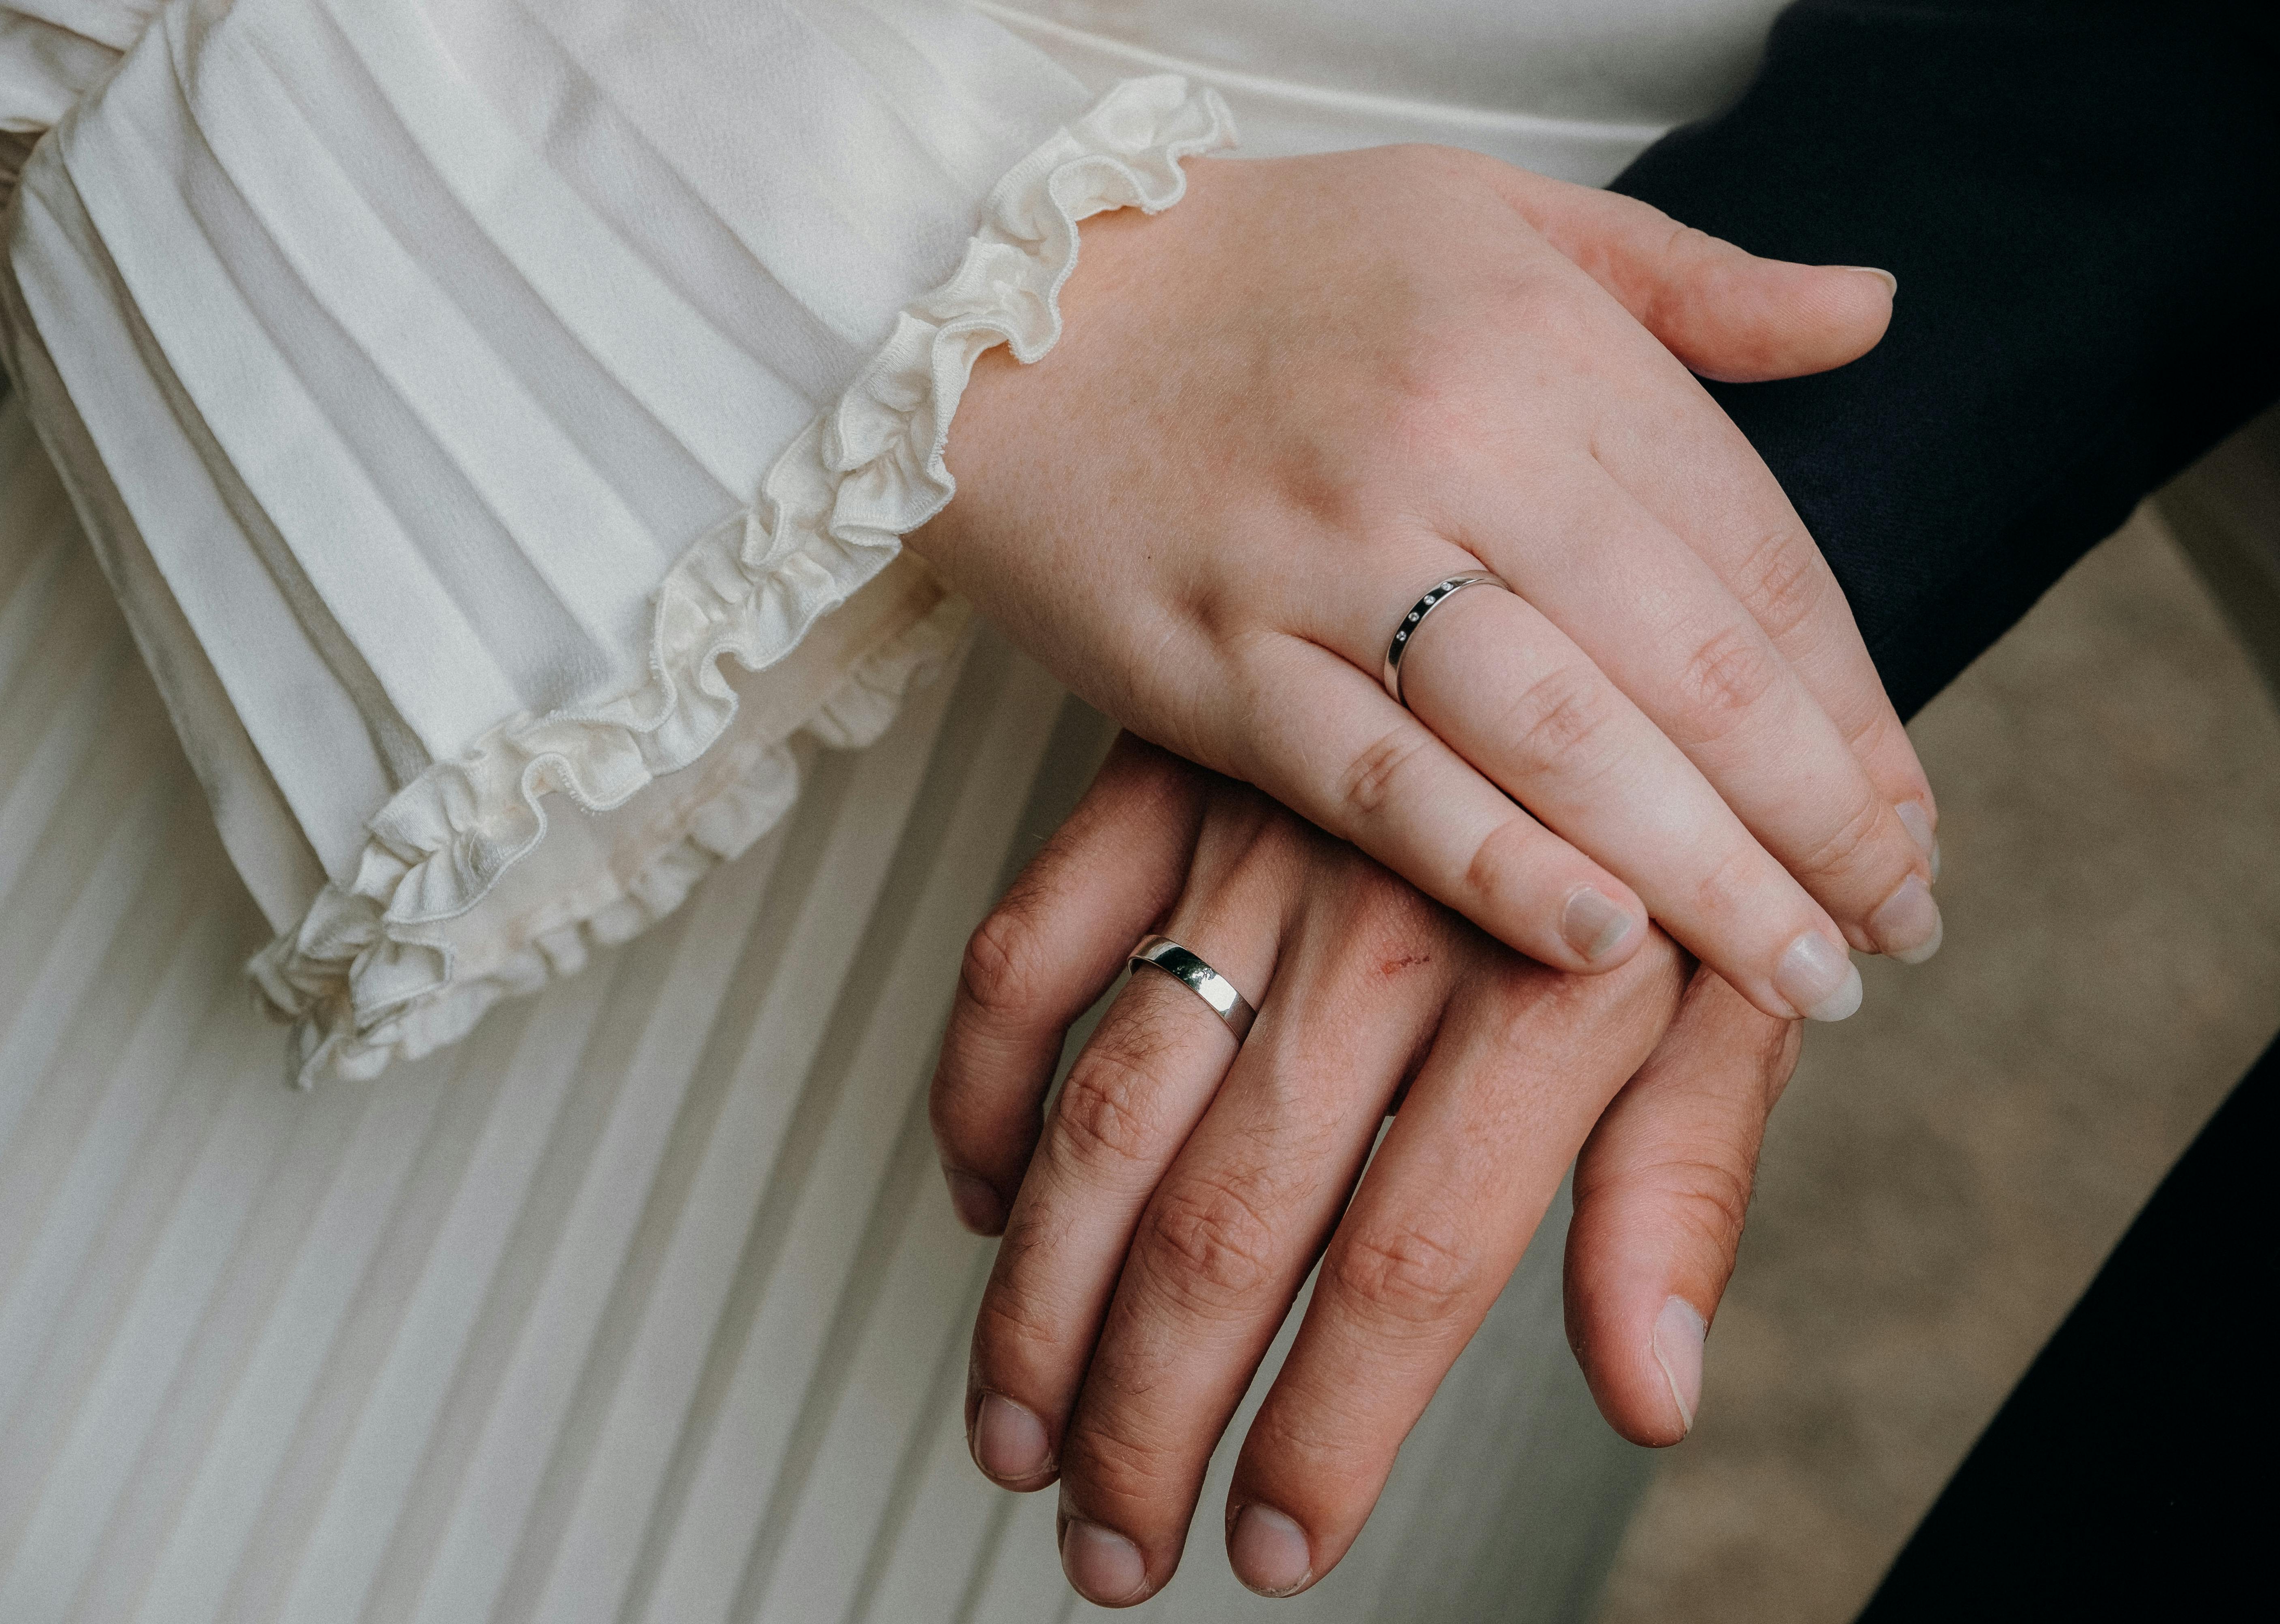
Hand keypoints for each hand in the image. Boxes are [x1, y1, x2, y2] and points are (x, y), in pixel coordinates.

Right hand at [912, 145, 1940, 1023]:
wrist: (1000, 291)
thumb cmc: (1267, 264)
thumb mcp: (1495, 213)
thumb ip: (1690, 283)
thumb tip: (1869, 319)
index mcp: (1539, 344)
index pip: (1751, 554)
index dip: (1851, 709)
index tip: (1907, 825)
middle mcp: (1449, 449)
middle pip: (1682, 667)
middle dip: (1812, 824)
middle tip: (1885, 938)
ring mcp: (1320, 562)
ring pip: (1554, 740)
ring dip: (1698, 877)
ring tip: (1796, 979)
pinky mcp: (1208, 659)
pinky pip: (1375, 782)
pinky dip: (1491, 868)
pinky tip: (1600, 946)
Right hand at [929, 735, 1800, 1603]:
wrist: (1607, 586)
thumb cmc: (1672, 825)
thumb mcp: (1734, 997)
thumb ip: (1682, 1190)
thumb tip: (1652, 1396)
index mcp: (1538, 991)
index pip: (1409, 1260)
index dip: (1332, 1431)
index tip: (1275, 1546)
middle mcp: (1378, 926)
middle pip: (1231, 1217)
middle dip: (1151, 1413)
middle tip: (1111, 1548)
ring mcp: (1246, 848)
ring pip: (1107, 1107)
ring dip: (1042, 1295)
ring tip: (1012, 1438)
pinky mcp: (1153, 783)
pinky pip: (1023, 944)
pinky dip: (976, 1081)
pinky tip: (975, 1204)